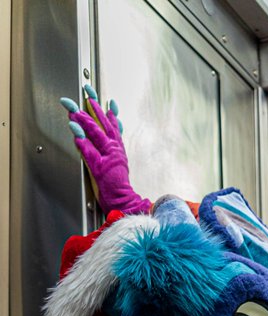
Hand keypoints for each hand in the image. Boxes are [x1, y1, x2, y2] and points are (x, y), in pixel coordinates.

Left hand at [60, 87, 149, 214]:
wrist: (124, 201)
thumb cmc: (119, 185)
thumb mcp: (120, 161)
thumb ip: (116, 143)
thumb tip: (115, 125)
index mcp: (118, 148)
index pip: (112, 125)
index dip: (106, 110)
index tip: (101, 98)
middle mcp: (114, 150)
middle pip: (103, 125)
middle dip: (93, 108)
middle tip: (86, 95)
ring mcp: (108, 158)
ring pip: (95, 135)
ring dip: (85, 121)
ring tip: (76, 110)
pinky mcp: (100, 169)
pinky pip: (89, 153)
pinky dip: (82, 143)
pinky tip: (75, 134)